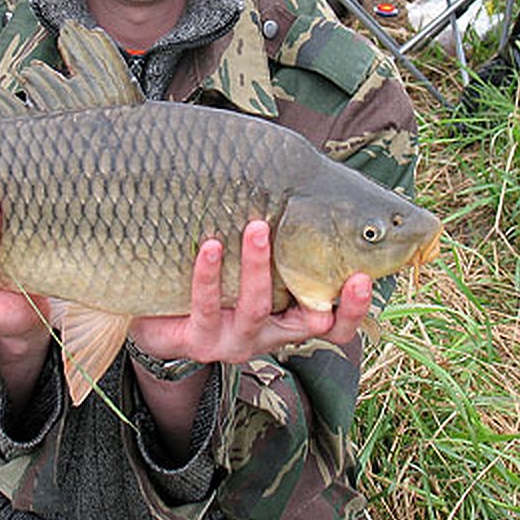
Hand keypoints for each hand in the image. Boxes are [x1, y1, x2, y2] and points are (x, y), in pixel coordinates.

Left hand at [128, 220, 371, 363]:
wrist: (158, 317)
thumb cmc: (217, 278)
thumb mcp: (253, 263)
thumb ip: (282, 235)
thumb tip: (303, 177)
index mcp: (290, 318)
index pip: (335, 325)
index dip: (353, 308)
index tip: (362, 277)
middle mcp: (270, 335)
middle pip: (310, 324)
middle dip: (322, 289)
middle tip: (328, 258)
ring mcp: (235, 341)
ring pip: (256, 307)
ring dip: (258, 265)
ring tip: (256, 226)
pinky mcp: (200, 342)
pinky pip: (208, 305)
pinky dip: (209, 273)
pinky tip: (210, 245)